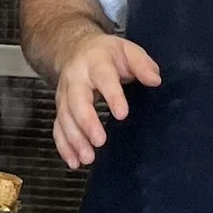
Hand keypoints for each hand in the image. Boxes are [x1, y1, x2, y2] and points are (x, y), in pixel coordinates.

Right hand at [52, 30, 161, 170]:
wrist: (76, 49)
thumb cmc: (107, 54)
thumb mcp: (127, 50)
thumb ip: (141, 64)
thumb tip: (155, 80)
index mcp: (95, 62)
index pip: (104, 78)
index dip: (112, 96)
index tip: (122, 114)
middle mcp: (76, 79)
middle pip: (77, 101)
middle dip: (86, 122)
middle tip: (100, 141)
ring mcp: (64, 95)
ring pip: (65, 118)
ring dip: (74, 140)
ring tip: (88, 158)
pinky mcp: (60, 109)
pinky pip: (58, 128)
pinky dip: (64, 147)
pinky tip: (74, 162)